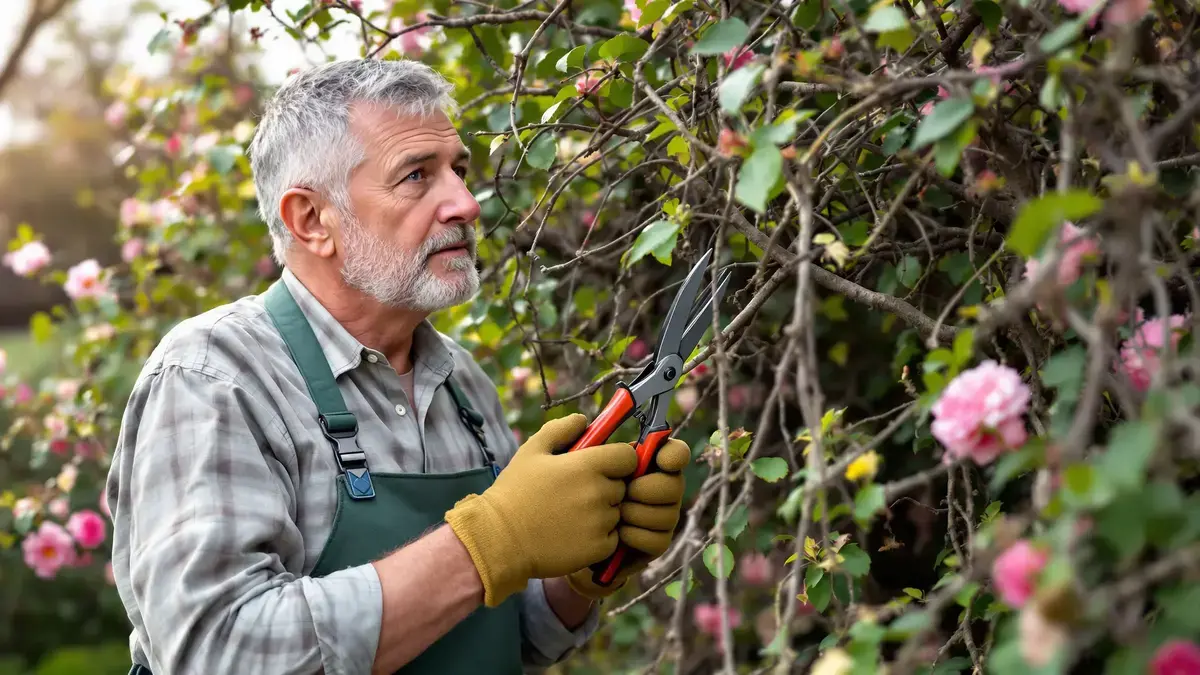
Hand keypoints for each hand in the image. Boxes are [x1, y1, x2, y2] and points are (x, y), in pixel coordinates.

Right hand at [444, 414, 636, 606]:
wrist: (499, 539)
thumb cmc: (514, 492)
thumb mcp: (531, 451)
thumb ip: (560, 430)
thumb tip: (584, 419)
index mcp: (587, 465)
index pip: (628, 457)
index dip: (618, 461)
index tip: (604, 467)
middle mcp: (599, 492)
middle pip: (622, 486)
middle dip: (606, 487)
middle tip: (578, 494)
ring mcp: (601, 522)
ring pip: (617, 513)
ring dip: (603, 513)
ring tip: (571, 516)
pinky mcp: (599, 548)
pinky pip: (612, 537)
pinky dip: (599, 537)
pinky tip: (573, 534)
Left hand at [567, 437, 689, 599]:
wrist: (562, 543)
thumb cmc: (560, 498)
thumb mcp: (555, 465)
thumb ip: (564, 437)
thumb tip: (582, 420)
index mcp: (640, 464)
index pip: (672, 452)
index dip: (675, 453)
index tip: (663, 460)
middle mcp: (655, 488)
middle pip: (675, 484)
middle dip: (652, 488)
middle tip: (628, 492)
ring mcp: (657, 518)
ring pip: (669, 514)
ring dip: (640, 514)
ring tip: (616, 516)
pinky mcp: (652, 545)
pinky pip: (658, 540)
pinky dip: (638, 537)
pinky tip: (618, 536)